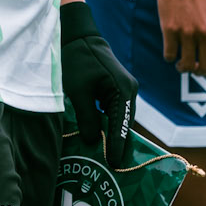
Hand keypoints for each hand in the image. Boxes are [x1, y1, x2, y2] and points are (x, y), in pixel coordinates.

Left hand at [60, 1, 136, 167]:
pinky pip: (115, 112)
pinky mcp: (116, 89)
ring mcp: (124, 90)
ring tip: (106, 158)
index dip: (118, 146)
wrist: (77, 37)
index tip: (114, 165)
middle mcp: (129, 91)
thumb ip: (87, 117)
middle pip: (125, 124)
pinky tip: (100, 137)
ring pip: (120, 119)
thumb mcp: (77, 92)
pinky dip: (109, 124)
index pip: (122, 125)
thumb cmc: (76, 61)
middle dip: (118, 144)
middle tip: (111, 168)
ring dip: (113, 135)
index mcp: (123, 90)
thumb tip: (94, 141)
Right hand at [158, 0, 205, 74]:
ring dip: (182, 68)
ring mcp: (187, 33)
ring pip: (186, 65)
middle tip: (192, 69)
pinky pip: (169, 54)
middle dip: (198, 73)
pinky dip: (169, 57)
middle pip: (204, 68)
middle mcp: (204, 34)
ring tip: (179, 63)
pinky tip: (170, 50)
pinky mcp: (170, 30)